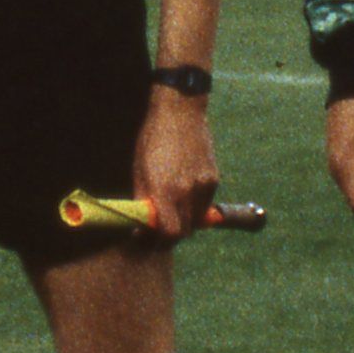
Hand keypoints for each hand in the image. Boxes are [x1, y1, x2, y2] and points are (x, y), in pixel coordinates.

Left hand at [132, 88, 216, 239]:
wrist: (180, 112)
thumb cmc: (152, 139)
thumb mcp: (139, 170)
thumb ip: (143, 201)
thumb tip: (141, 227)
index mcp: (165, 189)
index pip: (169, 233)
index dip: (159, 240)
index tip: (149, 237)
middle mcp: (187, 191)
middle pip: (184, 231)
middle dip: (171, 233)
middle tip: (158, 226)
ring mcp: (203, 186)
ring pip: (196, 220)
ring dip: (184, 221)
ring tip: (171, 206)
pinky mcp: (214, 179)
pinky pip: (204, 205)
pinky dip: (194, 206)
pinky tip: (184, 191)